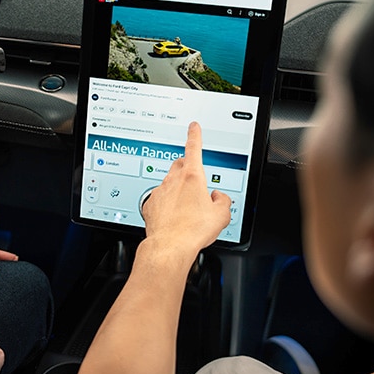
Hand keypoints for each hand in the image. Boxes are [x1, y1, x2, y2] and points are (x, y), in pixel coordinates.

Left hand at [141, 122, 231, 256]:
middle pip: (180, 165)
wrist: (170, 246)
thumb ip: (223, 200)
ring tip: (185, 208)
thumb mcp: (221, 215)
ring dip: (177, 189)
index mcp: (193, 177)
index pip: (193, 148)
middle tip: (195, 182)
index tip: (193, 127)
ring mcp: (160, 192)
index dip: (194, 135)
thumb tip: (218, 197)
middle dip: (187, 168)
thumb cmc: (193, 230)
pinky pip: (159, 198)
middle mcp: (174, 181)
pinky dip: (166, 203)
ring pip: (169, 182)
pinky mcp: (150, 204)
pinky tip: (173, 217)